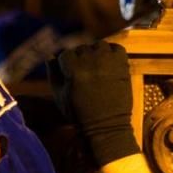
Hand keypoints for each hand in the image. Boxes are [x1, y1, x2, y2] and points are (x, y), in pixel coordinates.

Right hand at [47, 42, 139, 166]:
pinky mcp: (122, 65)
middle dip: (80, 58)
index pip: (65, 54)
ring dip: (96, 53)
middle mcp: (91, 61)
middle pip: (81, 48)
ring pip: (99, 45)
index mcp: (73, 70)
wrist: (107, 126)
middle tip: (84, 72)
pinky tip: (109, 63)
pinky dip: (112, 53)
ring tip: (96, 66)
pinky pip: (116, 48)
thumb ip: (53, 74)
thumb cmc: (79, 113)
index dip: (65, 63)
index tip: (69, 73)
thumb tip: (50, 56)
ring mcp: (109, 62)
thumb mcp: (60, 95)